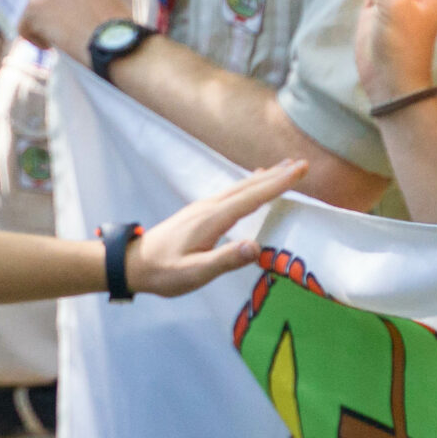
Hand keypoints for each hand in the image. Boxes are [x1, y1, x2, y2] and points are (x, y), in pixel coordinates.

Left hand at [21, 0, 133, 56]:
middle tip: (61, 27)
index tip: (73, 15)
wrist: (114, 43)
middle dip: (45, 5)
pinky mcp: (33, 6)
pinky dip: (35, 40)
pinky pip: (23, 27)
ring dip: (42, 24)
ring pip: (30, 7)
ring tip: (62, 39)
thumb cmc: (116, 30)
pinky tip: (52, 47)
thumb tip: (55, 4)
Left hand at [128, 160, 308, 295]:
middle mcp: (209, 207)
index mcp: (212, 219)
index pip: (252, 198)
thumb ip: (225, 260)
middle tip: (303, 164)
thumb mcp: (194, 273)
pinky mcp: (200, 212)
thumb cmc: (164, 272)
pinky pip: (231, 192)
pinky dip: (249, 184)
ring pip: (240, 187)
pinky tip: (252, 181)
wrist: (133, 263)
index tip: (300, 171)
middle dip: (277, 175)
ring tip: (285, 168)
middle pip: (248, 186)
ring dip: (264, 177)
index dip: (278, 184)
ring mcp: (203, 207)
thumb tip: (256, 247)